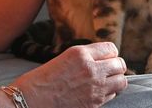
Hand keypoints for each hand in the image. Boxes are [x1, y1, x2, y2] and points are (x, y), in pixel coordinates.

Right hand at [13, 42, 127, 107]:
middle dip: (116, 67)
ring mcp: (94, 87)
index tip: (106, 58)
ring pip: (121, 81)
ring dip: (116, 80)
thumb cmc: (41, 80)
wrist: (30, 101)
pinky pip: (112, 95)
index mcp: (80, 53)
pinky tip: (97, 92)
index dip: (109, 54)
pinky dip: (109, 94)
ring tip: (106, 82)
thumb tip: (101, 59)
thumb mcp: (63, 58)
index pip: (111, 48)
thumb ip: (83, 57)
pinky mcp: (94, 103)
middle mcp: (90, 68)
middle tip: (108, 70)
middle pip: (120, 64)